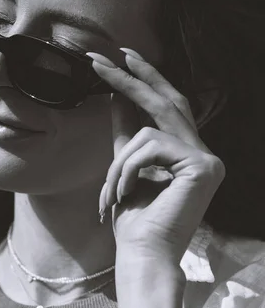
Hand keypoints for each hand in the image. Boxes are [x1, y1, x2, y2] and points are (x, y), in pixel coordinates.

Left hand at [88, 49, 225, 264]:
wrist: (140, 252)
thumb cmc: (132, 215)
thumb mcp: (123, 164)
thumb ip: (125, 130)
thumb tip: (116, 93)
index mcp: (186, 153)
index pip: (166, 106)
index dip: (145, 79)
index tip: (121, 56)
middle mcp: (202, 153)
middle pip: (166, 102)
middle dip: (132, 78)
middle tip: (100, 58)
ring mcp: (207, 159)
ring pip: (148, 130)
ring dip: (119, 159)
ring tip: (113, 190)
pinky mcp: (203, 166)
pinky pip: (150, 147)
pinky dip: (127, 168)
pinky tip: (126, 193)